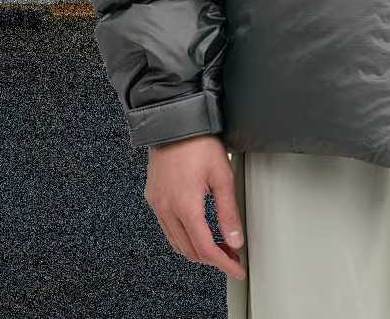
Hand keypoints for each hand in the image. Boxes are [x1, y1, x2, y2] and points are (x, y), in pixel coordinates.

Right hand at [144, 133, 246, 279]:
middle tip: (231, 256)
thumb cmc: (198, 142)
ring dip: (197, 249)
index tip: (236, 268)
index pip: (205, 248)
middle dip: (212, 258)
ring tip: (217, 245)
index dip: (223, 263)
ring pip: (176, 242)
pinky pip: (167, 227)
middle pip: (189, 250)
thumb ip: (228, 212)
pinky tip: (197, 229)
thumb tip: (235, 240)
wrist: (175, 121)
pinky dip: (183, 235)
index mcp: (185, 206)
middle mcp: (166, 209)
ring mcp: (157, 204)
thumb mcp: (222, 176)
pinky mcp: (153, 197)